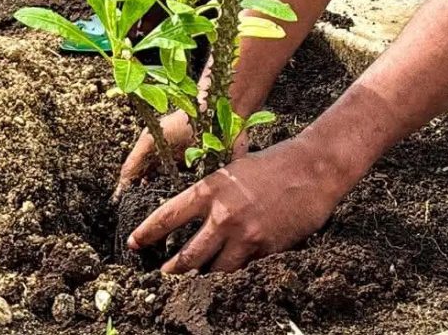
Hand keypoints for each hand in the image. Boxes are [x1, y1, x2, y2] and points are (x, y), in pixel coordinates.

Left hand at [129, 136, 348, 273]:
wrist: (313, 169)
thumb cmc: (274, 163)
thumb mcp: (234, 167)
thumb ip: (214, 190)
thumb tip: (194, 207)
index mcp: (210, 190)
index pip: (167, 216)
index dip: (147, 233)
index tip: (133, 244)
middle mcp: (224, 216)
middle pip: (187, 256)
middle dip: (171, 271)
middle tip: (162, 277)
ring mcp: (246, 236)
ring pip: (215, 270)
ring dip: (203, 278)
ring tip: (194, 283)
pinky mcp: (266, 250)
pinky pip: (245, 269)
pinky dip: (236, 272)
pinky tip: (230, 275)